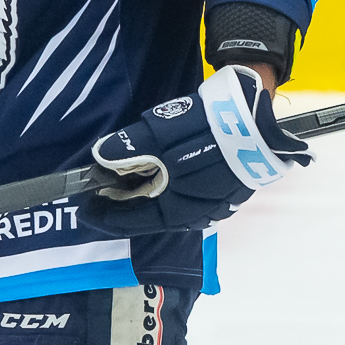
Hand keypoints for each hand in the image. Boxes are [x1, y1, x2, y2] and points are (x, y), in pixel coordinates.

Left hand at [84, 65, 311, 234]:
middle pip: (148, 217)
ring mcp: (214, 206)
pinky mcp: (225, 191)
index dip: (102, 216)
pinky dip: (165, 189)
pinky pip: (186, 196)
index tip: (84, 206)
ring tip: (125, 180)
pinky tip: (157, 173)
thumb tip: (101, 158)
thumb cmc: (207, 132)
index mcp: (176, 211)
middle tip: (102, 190)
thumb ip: (127, 149)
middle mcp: (195, 216)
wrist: (259, 120)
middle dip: (123, 205)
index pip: (129, 223)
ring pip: (168, 207)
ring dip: (145, 196)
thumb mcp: (159, 136)